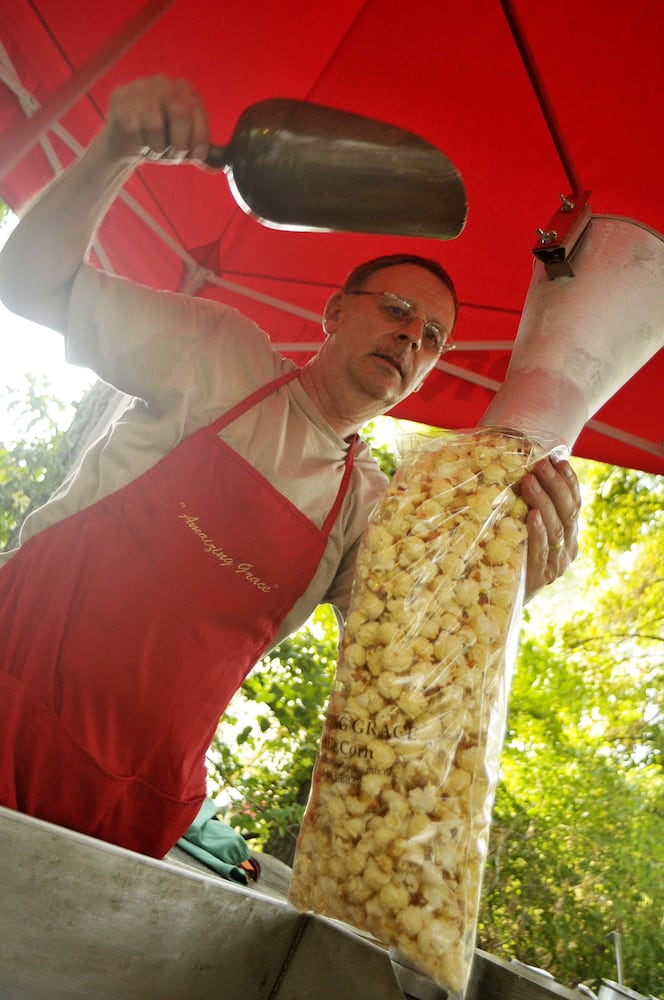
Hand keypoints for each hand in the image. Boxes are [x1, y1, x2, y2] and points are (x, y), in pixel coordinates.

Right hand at [105, 74, 209, 163]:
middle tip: (175, 155)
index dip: (200, 137)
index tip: (197, 155)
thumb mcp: (183, 146)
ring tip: (154, 148)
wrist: (126, 140)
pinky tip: (138, 142)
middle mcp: (164, 82)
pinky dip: (139, 144)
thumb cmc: (160, 140)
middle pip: (180, 112)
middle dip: (180, 143)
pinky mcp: (121, 98)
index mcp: (185, 89)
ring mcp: (141, 87)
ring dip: (157, 148)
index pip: (197, 111)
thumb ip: (199, 154)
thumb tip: (217, 166)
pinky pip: (134, 130)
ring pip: (155, 125)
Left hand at [521, 457, 580, 599]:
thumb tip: (521, 468)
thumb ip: (530, 505)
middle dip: (555, 485)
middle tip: (540, 465)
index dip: (569, 481)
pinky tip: (532, 515)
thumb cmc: (510, 556)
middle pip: (568, 512)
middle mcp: (567, 550)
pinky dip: (538, 531)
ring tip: (529, 480)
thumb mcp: (525, 529)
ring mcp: (555, 565)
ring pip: (557, 529)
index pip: (575, 503)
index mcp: (569, 535)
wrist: (497, 599)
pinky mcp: (538, 578)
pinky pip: (540, 551)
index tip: (559, 460)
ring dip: (544, 501)